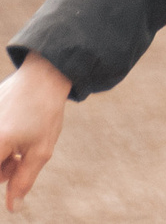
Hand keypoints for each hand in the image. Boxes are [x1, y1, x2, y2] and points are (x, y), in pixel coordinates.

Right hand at [0, 53, 69, 212]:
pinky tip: (12, 134)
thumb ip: (23, 181)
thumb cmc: (44, 112)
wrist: (43, 75)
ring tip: (19, 147)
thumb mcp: (40, 150)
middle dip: (1, 170)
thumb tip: (12, 207)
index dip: (5, 175)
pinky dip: (0, 143)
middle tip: (20, 159)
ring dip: (0, 158)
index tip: (17, 166)